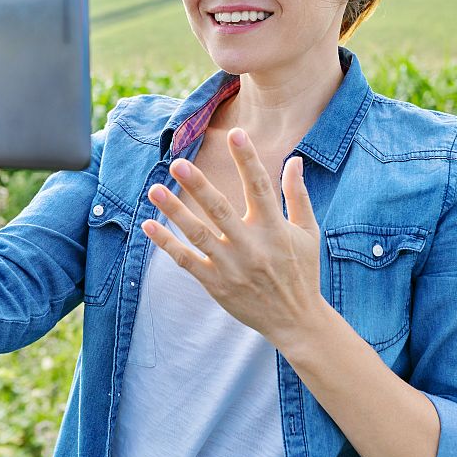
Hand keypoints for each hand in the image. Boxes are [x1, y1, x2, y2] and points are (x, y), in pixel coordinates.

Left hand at [142, 127, 325, 348]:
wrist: (296, 321)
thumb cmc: (302, 271)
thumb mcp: (308, 232)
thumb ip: (298, 194)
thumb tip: (295, 159)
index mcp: (275, 229)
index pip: (260, 187)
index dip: (247, 160)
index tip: (235, 134)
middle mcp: (251, 246)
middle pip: (220, 210)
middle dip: (198, 185)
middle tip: (178, 163)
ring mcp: (231, 267)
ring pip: (198, 235)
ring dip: (174, 212)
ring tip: (153, 189)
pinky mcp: (216, 284)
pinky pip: (186, 261)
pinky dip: (166, 244)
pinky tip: (148, 225)